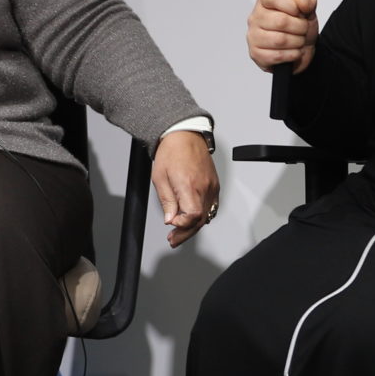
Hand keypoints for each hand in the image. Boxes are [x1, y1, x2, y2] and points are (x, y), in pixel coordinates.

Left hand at [153, 129, 219, 247]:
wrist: (184, 135)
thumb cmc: (171, 152)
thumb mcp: (160, 177)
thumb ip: (167, 201)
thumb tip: (170, 219)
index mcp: (189, 185)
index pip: (193, 215)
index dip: (183, 225)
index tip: (171, 225)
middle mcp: (204, 187)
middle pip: (200, 220)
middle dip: (186, 233)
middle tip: (173, 239)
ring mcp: (212, 186)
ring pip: (207, 215)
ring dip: (193, 227)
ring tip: (179, 233)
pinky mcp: (214, 185)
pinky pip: (211, 206)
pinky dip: (202, 216)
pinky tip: (192, 221)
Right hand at [246, 0, 317, 73]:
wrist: (301, 50)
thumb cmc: (299, 28)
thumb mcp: (308, 10)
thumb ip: (308, 0)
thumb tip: (302, 1)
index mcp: (265, 1)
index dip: (291, 5)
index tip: (299, 11)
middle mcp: (256, 17)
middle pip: (281, 21)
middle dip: (300, 27)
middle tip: (303, 29)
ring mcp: (253, 36)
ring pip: (280, 40)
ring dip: (297, 42)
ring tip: (299, 40)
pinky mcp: (256, 54)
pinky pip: (278, 55)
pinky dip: (292, 54)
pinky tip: (294, 51)